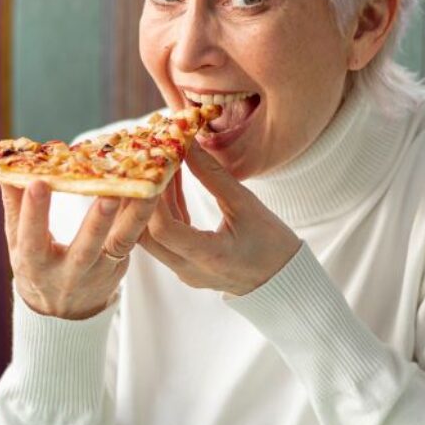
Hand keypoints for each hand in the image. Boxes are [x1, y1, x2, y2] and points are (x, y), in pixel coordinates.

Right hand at [1, 181, 158, 318]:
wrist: (63, 309)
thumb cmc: (37, 265)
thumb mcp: (17, 243)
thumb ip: (14, 205)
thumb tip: (4, 167)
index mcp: (35, 264)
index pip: (31, 238)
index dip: (34, 212)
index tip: (38, 183)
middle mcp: (68, 272)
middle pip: (85, 248)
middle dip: (96, 222)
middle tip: (108, 196)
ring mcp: (98, 272)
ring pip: (119, 243)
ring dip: (134, 216)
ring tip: (148, 190)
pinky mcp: (119, 266)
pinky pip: (132, 239)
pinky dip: (142, 216)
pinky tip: (151, 191)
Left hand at [140, 143, 301, 295]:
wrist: (283, 279)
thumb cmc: (272, 244)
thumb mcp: (246, 204)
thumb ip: (213, 175)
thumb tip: (188, 144)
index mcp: (209, 257)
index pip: (164, 229)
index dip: (153, 197)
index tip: (154, 165)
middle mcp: (189, 269)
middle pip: (146, 236)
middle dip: (141, 199)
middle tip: (146, 164)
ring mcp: (185, 271)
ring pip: (152, 236)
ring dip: (154, 202)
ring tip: (162, 167)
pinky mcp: (186, 266)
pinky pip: (166, 238)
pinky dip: (166, 211)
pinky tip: (172, 184)